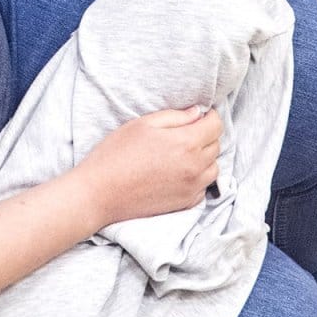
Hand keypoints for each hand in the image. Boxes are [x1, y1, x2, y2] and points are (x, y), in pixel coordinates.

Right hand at [77, 106, 221, 226]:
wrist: (100, 193)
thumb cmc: (117, 154)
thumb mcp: (142, 124)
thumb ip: (175, 116)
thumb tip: (197, 113)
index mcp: (186, 143)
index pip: (216, 126)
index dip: (210, 116)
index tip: (199, 115)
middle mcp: (195, 167)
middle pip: (216, 146)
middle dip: (205, 135)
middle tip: (184, 132)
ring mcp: (192, 188)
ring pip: (213, 168)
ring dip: (204, 158)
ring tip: (182, 153)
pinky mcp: (185, 204)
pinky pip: (203, 187)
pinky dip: (197, 178)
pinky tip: (177, 172)